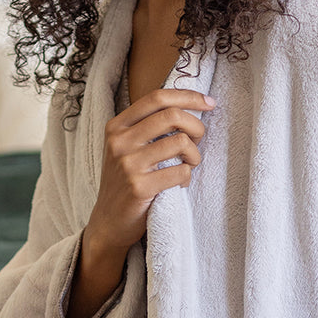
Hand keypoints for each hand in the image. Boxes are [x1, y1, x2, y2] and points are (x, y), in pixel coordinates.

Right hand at [67, 88, 214, 317]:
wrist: (109, 222)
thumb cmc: (125, 181)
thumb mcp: (127, 147)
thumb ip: (149, 126)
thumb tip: (191, 105)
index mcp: (117, 126)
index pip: (157, 97)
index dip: (187, 96)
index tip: (209, 102)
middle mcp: (119, 141)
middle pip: (171, 115)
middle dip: (196, 125)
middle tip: (200, 139)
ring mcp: (128, 165)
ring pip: (180, 143)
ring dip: (195, 155)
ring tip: (189, 165)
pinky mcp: (139, 187)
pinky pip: (181, 172)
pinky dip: (187, 177)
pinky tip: (180, 183)